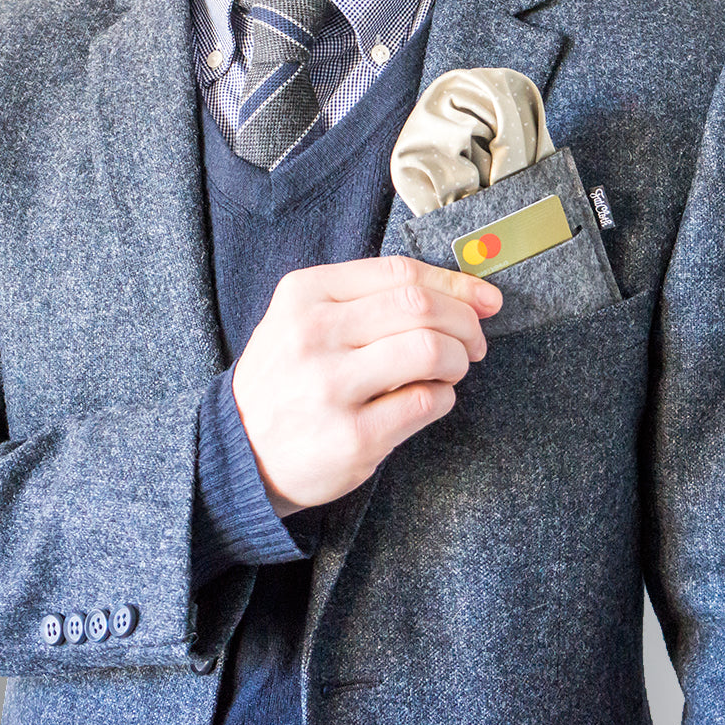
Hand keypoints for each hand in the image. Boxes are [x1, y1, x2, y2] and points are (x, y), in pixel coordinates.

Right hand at [231, 255, 501, 515]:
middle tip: (472, 342)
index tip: (484, 300)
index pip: (400, 273)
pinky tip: (426, 399)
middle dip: (465, 323)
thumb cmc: (287, 380)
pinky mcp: (353, 437)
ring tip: (449, 371)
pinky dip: (442, 398)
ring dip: (457, 360)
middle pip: (420, 307)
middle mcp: (312, 336)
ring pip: (430, 351)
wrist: (240, 451)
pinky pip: (427, 402)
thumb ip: (371, 299)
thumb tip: (472, 292)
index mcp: (303, 296)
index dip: (455, 284)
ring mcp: (331, 388)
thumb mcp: (303, 321)